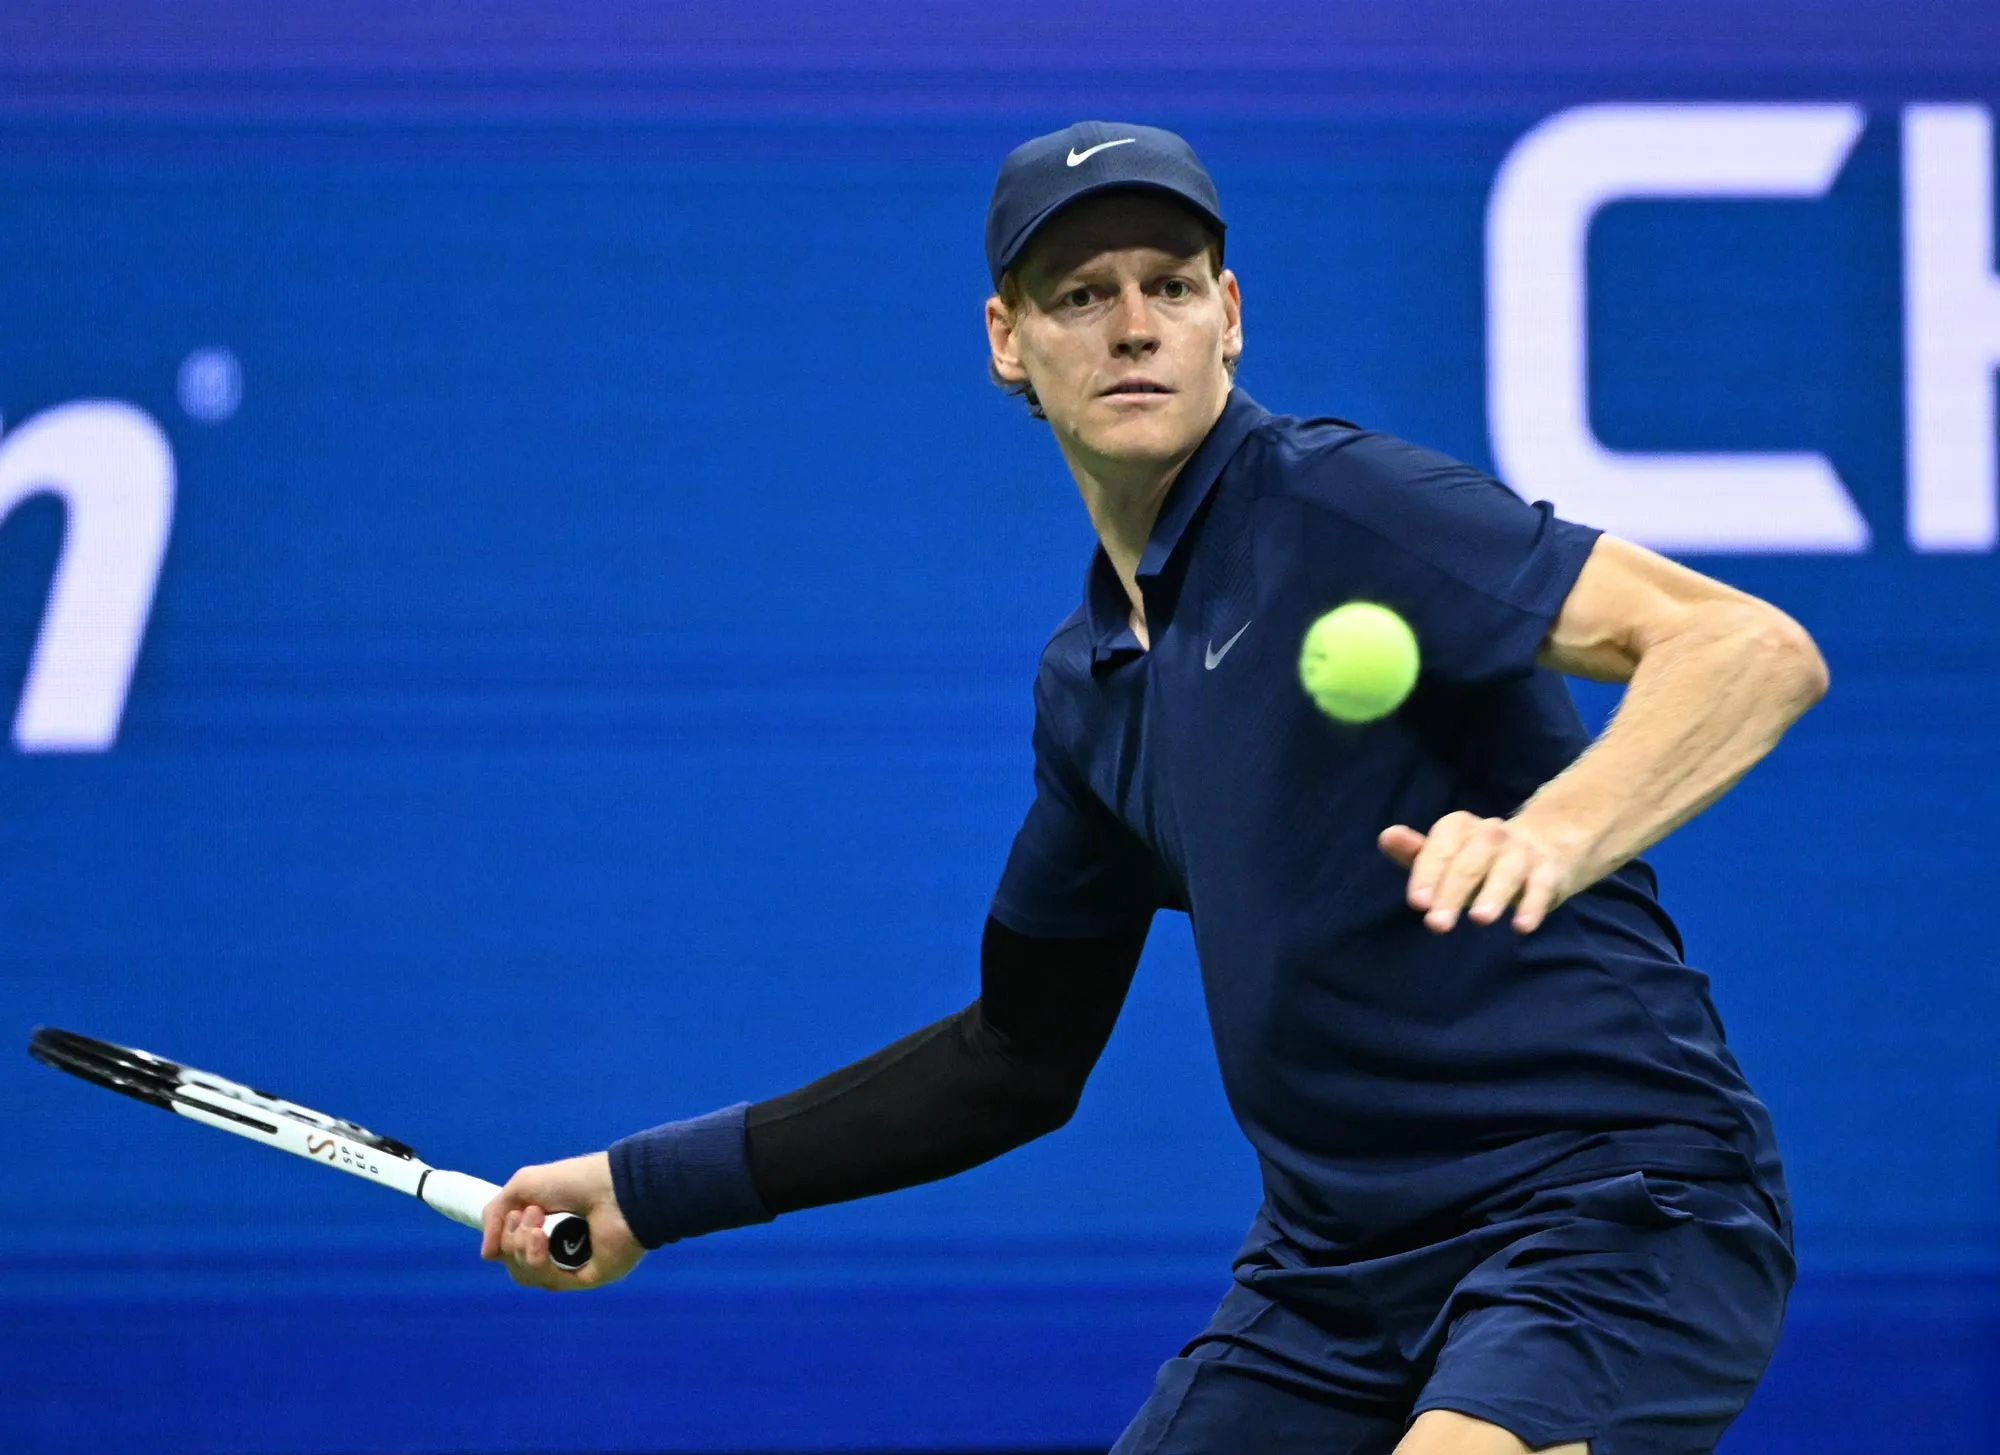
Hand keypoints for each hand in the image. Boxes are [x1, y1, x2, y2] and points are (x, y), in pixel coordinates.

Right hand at [480, 1151, 644, 1290]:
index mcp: (548, 1228)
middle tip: (533, 1215)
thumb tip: (487, 1256)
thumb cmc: (574, 1181)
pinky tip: (542, 1238)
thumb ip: (495, 1215)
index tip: (516, 1215)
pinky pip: (551, 1282)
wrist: (612, 1187)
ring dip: (523, 1250)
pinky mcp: (587, 1278)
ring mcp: (573, 1266)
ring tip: (539, 1227)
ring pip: (528, 1276)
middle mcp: (559, 1249)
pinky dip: (539, 1261)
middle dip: (513, 1241)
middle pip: (516, 1265)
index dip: (505, 1237)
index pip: (512, 1249)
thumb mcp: (523, 1187)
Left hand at [1378, 812, 1580, 934]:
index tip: (1417, 902)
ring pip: (1507, 869)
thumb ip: (1415, 852)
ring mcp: (1523, 851)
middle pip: (1470, 860)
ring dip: (1493, 893)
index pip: (1441, 845)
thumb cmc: (1479, 859)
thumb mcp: (1446, 855)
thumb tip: (1386, 837)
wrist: (1545, 847)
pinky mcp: (1549, 870)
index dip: (1428, 872)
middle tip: (1437, 924)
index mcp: (1461, 827)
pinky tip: (1522, 926)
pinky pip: (1542, 885)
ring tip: (1479, 919)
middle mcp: (1492, 834)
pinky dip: (1533, 905)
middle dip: (1453, 891)